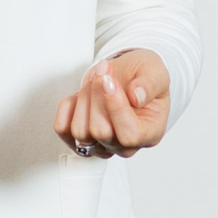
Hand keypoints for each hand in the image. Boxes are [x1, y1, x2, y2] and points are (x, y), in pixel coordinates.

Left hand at [54, 50, 168, 157]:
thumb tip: (137, 97)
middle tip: (104, 72)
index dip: (116, 108)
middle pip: (100, 131)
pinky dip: (67, 107)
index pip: (130, 135)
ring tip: (95, 80)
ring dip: (84, 98)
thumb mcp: (155, 72)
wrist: (125, 77)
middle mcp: (124, 146)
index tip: (109, 81)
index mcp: (150, 133)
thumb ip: (150, 84)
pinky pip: (62, 128)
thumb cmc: (142, 77)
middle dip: (97, 95)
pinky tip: (80, 95)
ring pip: (80, 131)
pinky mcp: (78, 139)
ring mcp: (100, 146)